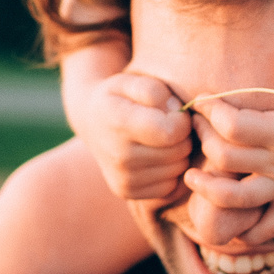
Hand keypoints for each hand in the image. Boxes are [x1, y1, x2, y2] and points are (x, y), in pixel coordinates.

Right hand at [77, 69, 194, 203]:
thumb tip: (175, 114)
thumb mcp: (131, 80)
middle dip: (182, 136)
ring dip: (178, 154)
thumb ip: (155, 90)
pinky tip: (157, 156)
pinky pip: (170, 187)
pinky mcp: (127, 193)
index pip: (171, 132)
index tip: (173, 112)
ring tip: (161, 139)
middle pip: (178, 152)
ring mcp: (121, 179)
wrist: (91, 121)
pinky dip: (170, 172)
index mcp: (118, 123)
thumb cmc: (119, 97)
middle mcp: (117, 156)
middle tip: (168, 125)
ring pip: (178, 170)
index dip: (182, 120)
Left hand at [185, 51, 273, 244]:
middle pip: (223, 158)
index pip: (232, 124)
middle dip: (202, 142)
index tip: (203, 101)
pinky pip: (268, 227)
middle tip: (196, 130)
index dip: (211, 112)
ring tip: (192, 179)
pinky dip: (248, 231)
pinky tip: (235, 226)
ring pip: (235, 199)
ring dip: (208, 190)